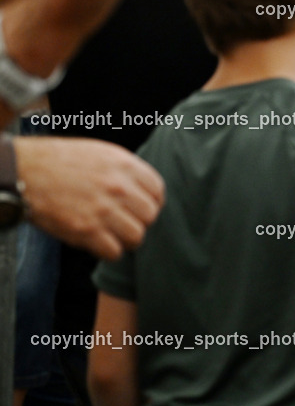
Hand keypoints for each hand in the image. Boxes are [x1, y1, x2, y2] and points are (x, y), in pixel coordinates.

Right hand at [15, 137, 164, 259]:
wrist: (25, 170)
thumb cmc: (61, 161)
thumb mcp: (101, 153)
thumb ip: (126, 170)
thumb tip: (144, 190)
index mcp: (124, 165)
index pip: (158, 190)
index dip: (153, 202)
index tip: (143, 208)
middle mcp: (118, 187)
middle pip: (150, 215)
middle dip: (140, 221)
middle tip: (127, 223)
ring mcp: (102, 209)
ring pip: (136, 236)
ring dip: (127, 239)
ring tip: (116, 235)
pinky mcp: (85, 230)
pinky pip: (114, 251)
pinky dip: (109, 252)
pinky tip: (100, 243)